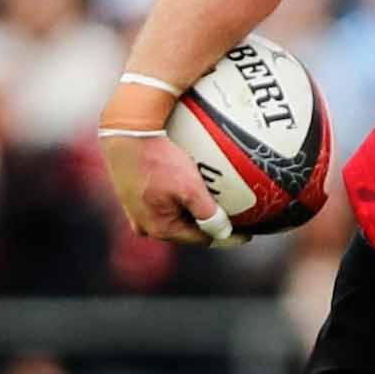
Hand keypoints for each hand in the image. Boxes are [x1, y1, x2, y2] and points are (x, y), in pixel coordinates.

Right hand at [101, 127, 232, 246]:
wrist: (127, 134)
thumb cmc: (158, 160)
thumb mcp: (189, 188)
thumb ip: (209, 214)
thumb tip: (224, 232)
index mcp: (159, 228)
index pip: (202, 239)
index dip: (227, 237)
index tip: (247, 233)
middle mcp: (145, 226)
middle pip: (187, 231)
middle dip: (210, 226)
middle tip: (235, 220)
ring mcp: (136, 212)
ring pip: (176, 217)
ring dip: (196, 213)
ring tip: (217, 207)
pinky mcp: (133, 197)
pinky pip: (165, 203)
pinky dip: (181, 200)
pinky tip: (194, 189)